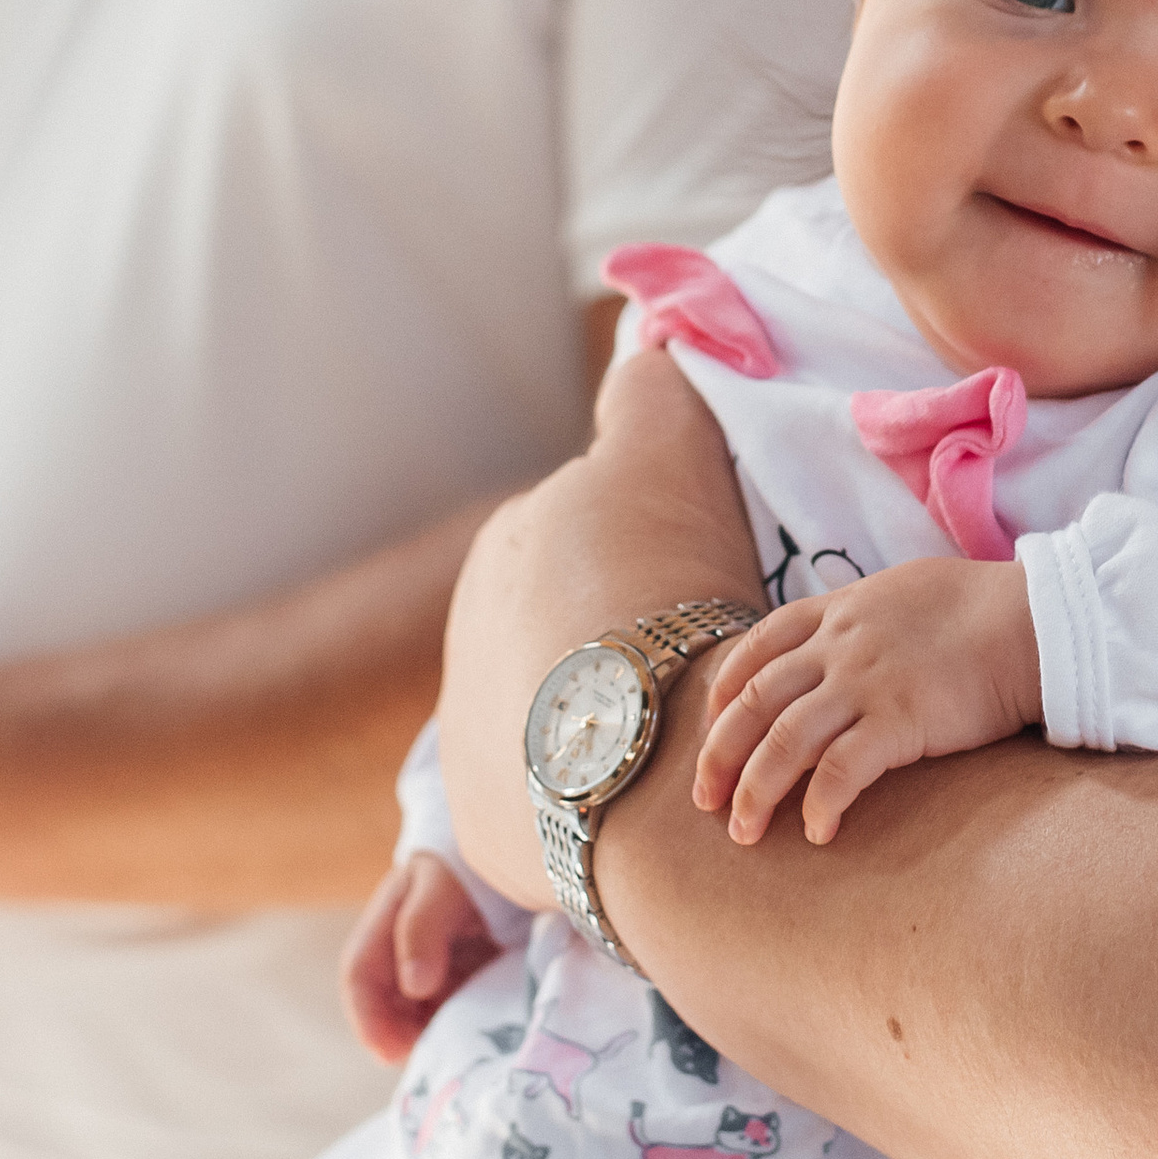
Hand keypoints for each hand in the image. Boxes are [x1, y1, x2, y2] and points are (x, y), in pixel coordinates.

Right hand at [340, 853, 499, 1061]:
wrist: (503, 850)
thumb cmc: (465, 864)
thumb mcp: (441, 887)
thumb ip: (421, 928)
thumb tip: (414, 986)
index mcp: (383, 923)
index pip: (359, 975)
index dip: (367, 1018)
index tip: (388, 1053)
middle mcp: (398, 950)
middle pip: (384, 1004)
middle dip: (399, 1037)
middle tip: (429, 1060)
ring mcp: (427, 965)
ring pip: (414, 1014)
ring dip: (426, 1036)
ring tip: (453, 1052)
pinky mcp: (456, 976)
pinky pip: (446, 1010)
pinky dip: (452, 1027)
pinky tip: (471, 1037)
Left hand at [438, 349, 756, 902]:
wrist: (647, 750)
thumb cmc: (661, 590)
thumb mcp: (664, 455)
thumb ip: (651, 388)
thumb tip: (647, 337)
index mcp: (508, 548)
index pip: (579, 542)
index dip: (642, 561)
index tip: (690, 595)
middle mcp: (465, 635)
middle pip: (557, 630)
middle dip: (610, 646)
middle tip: (693, 671)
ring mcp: (463, 734)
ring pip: (544, 715)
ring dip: (593, 726)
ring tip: (673, 745)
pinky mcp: (476, 821)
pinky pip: (537, 799)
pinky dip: (580, 797)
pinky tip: (640, 799)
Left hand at [694, 558, 1040, 844]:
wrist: (1032, 620)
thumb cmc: (978, 608)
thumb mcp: (901, 592)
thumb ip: (859, 618)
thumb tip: (838, 644)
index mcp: (838, 612)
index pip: (755, 648)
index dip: (723, 693)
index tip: (711, 730)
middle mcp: (839, 645)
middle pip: (755, 702)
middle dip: (719, 754)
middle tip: (704, 801)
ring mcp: (866, 683)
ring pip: (784, 741)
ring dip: (755, 791)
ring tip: (743, 833)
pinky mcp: (899, 721)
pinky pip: (840, 770)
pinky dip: (819, 804)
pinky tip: (818, 833)